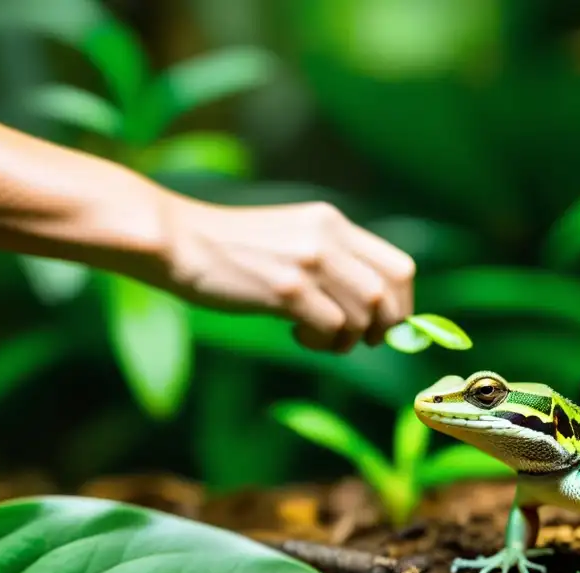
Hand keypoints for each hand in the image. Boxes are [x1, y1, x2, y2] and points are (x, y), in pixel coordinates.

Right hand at [159, 195, 415, 352]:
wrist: (177, 242)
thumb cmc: (230, 250)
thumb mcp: (290, 239)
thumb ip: (330, 261)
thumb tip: (372, 308)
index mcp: (332, 223)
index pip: (399, 267)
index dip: (402, 305)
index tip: (383, 327)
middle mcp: (328, 237)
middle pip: (389, 294)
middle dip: (383, 328)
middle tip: (356, 340)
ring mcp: (309, 261)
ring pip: (365, 314)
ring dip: (348, 339)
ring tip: (316, 337)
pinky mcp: (287, 288)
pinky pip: (333, 328)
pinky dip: (323, 342)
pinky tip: (297, 334)